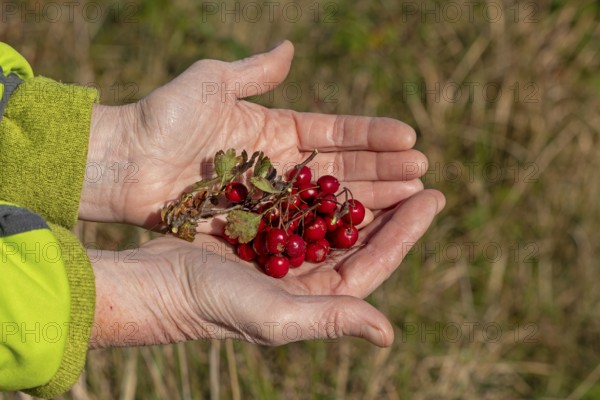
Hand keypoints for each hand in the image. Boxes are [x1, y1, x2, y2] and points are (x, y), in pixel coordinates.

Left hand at [79, 41, 427, 229]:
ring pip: (326, 202)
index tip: (409, 139)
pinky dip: (328, 229)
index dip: (372, 136)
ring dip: (366, 201)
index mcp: (275, 129)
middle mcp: (279, 166)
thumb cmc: (165, 116)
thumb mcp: (211, 82)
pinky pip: (299, 227)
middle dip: (382, 171)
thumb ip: (254, 71)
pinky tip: (362, 232)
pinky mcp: (253, 227)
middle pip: (340, 170)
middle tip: (423, 175)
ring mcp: (269, 199)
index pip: (334, 133)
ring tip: (408, 201)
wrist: (126, 161)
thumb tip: (292, 49)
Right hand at [91, 189, 443, 347]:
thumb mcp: (275, 315)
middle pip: (362, 237)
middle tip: (421, 172)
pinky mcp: (266, 233)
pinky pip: (306, 204)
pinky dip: (325, 185)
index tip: (434, 196)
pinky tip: (338, 163)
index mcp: (319, 299)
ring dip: (364, 191)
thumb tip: (388, 334)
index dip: (407, 231)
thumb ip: (331, 320)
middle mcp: (309, 278)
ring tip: (391, 161)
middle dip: (393, 206)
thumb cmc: (212, 303)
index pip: (375, 261)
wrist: (156, 283)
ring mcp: (288, 254)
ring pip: (337, 218)